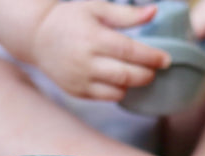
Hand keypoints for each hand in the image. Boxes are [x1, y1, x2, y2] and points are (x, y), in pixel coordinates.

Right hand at [30, 1, 171, 100]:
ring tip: (139, 75)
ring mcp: (80, 80)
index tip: (166, 60)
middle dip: (146, 75)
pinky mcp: (77, 92)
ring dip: (133, 85)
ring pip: (117, 90)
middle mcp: (86, 62)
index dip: (152, 57)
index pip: (130, 51)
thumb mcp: (96, 8)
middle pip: (126, 75)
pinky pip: (105, 98)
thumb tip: (154, 13)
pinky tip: (121, 81)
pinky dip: (118, 92)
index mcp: (93, 38)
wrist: (38, 38)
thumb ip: (125, 14)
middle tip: (154, 70)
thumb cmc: (70, 20)